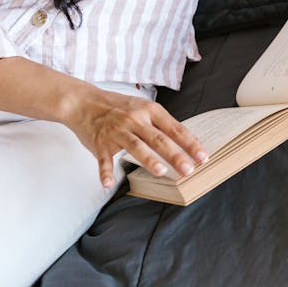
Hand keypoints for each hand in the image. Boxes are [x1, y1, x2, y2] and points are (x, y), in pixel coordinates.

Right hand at [64, 85, 207, 188]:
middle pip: (159, 139)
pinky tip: (108, 184)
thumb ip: (160, 124)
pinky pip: (103, 159)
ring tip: (161, 172)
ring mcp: (117, 131)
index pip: (174, 129)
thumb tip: (185, 142)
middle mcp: (135, 120)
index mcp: (150, 110)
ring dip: (148, 160)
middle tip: (189, 170)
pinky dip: (105, 172)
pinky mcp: (100, 143)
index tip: (203, 157)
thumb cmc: (119, 107)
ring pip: (136, 146)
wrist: (84, 102)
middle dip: (175, 155)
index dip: (190, 144)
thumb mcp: (143, 108)